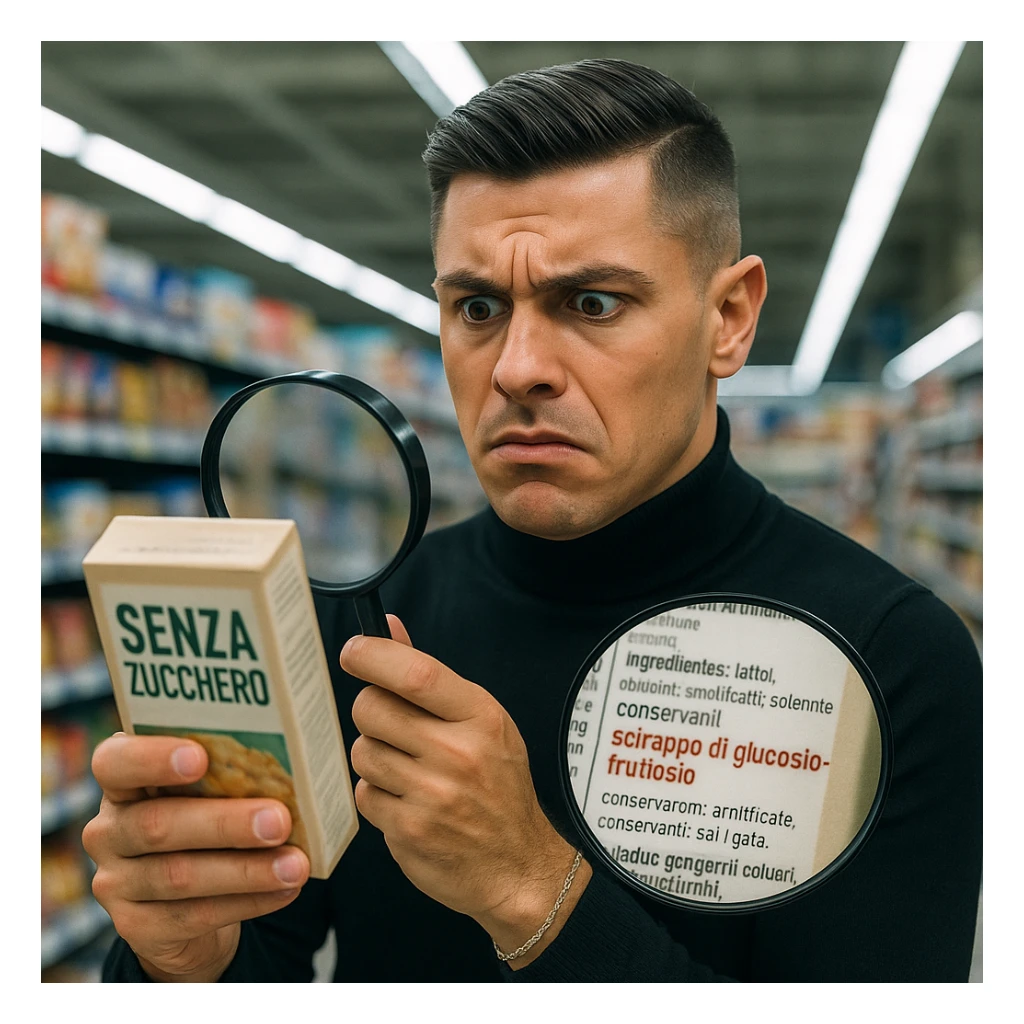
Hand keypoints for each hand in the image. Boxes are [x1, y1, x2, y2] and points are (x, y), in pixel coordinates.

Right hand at [83, 733, 310, 981]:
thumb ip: (227, 775)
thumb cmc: (203, 818)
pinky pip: (194, 916)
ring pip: (179, 876)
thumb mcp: (207, 791)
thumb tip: (294, 768)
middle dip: (225, 823)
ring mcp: (116, 882)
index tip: (199, 758)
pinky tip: (285, 890)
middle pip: (157, 824)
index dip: (152, 759)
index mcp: (121, 782)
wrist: (182, 900)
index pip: (115, 763)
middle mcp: (108, 830)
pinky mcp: (136, 927)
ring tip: (296, 865)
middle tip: (280, 820)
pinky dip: (248, 901)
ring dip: (246, 871)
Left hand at [342, 615, 589, 965]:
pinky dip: (377, 795)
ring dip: (374, 756)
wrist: (517, 864)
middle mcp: (457, 753)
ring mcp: (432, 795)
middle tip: (390, 724)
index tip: (354, 651)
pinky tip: (406, 800)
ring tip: (407, 768)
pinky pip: (364, 794)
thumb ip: (431, 676)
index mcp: (480, 717)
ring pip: (363, 751)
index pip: (417, 674)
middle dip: (370, 711)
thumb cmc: (498, 785)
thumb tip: (389, 627)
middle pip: (373, 709)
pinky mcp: (408, 830)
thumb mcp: (481, 721)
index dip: (374, 655)